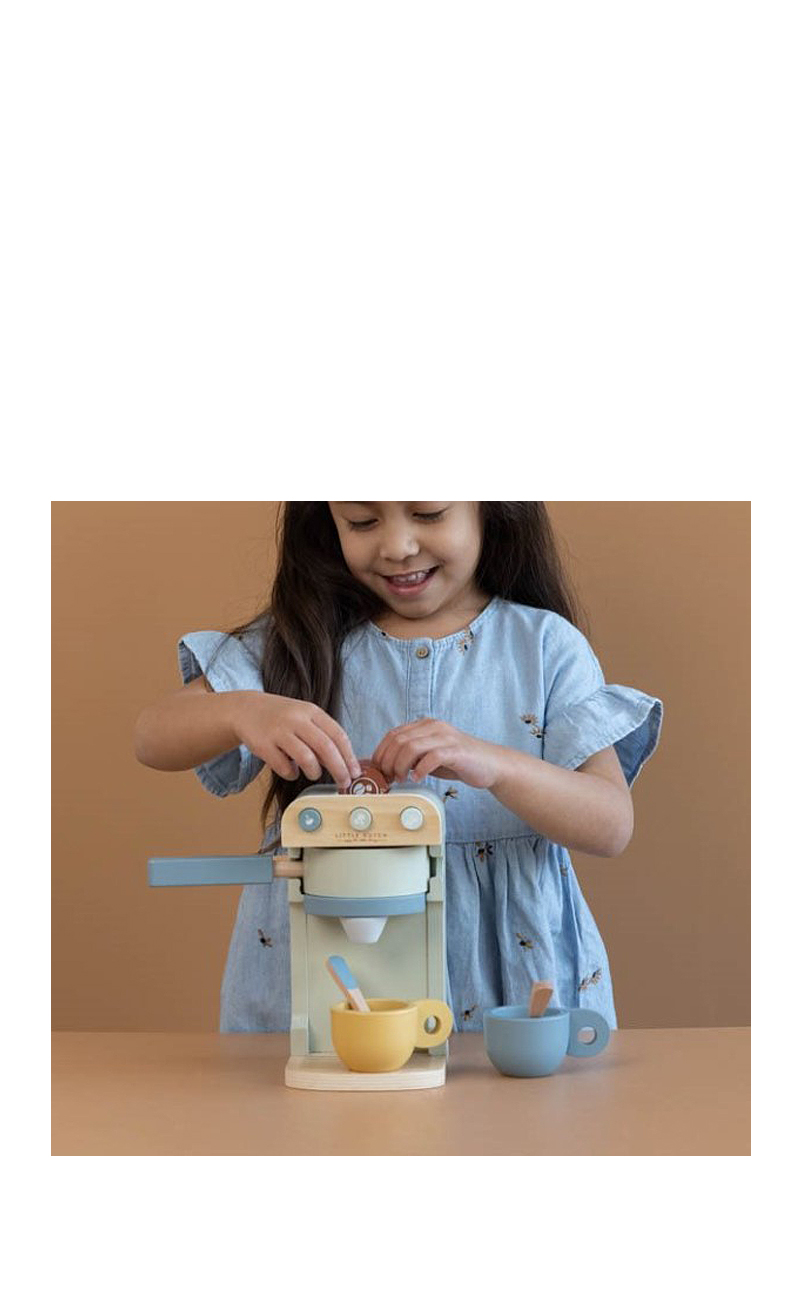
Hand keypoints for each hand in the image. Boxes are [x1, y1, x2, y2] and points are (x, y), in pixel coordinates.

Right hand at [227, 692, 361, 788]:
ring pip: (306, 758)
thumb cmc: (282, 717)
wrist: (246, 709)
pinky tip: (291, 770)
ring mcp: (279, 731)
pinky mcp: (263, 745)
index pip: (338, 735)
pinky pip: (284, 767)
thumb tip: (343, 762)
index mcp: (311, 711)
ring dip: (315, 772)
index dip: (349, 756)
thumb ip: (322, 735)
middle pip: (326, 748)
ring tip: (314, 774)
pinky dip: (292, 774)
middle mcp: (297, 719)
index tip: (355, 772)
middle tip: (344, 783)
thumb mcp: (304, 717)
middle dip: (339, 769)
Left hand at [372, 718, 505, 789]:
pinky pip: (431, 757)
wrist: (490, 764)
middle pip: (399, 740)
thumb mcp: (429, 755)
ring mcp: (446, 737)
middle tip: (388, 777)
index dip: (381, 753)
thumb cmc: (458, 761)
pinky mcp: (456, 750)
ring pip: (411, 747)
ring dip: (400, 766)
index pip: (393, 734)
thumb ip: (410, 756)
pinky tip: (418, 778)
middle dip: (388, 762)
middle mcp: (434, 727)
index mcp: (425, 725)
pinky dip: (420, 770)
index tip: (378, 770)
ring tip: (402, 779)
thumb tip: (385, 765)